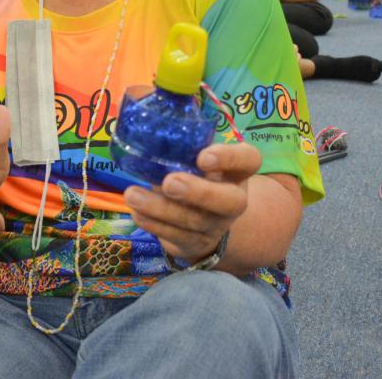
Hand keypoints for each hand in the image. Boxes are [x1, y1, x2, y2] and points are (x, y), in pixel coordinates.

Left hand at [124, 142, 259, 265]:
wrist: (205, 222)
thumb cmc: (196, 177)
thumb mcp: (196, 160)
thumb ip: (182, 149)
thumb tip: (149, 138)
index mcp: (237, 171)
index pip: (248, 160)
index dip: (228, 158)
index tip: (203, 157)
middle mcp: (234, 200)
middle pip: (228, 201)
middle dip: (198, 192)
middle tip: (169, 182)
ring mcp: (216, 226)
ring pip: (193, 221)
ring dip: (161, 208)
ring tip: (133, 194)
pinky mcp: (195, 244)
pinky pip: (175, 236)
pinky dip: (152, 223)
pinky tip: (136, 212)